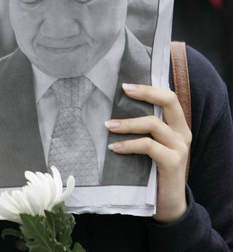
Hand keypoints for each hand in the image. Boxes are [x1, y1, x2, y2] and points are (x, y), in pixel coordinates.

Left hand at [105, 83, 191, 222]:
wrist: (169, 204)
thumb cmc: (154, 170)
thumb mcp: (153, 145)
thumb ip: (145, 130)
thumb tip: (116, 111)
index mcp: (178, 125)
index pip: (169, 97)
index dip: (149, 89)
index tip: (126, 86)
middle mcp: (182, 132)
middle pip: (168, 101)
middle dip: (145, 92)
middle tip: (123, 91)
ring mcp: (179, 147)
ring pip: (153, 123)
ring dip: (128, 123)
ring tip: (108, 125)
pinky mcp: (172, 162)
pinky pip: (148, 146)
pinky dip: (129, 145)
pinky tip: (114, 147)